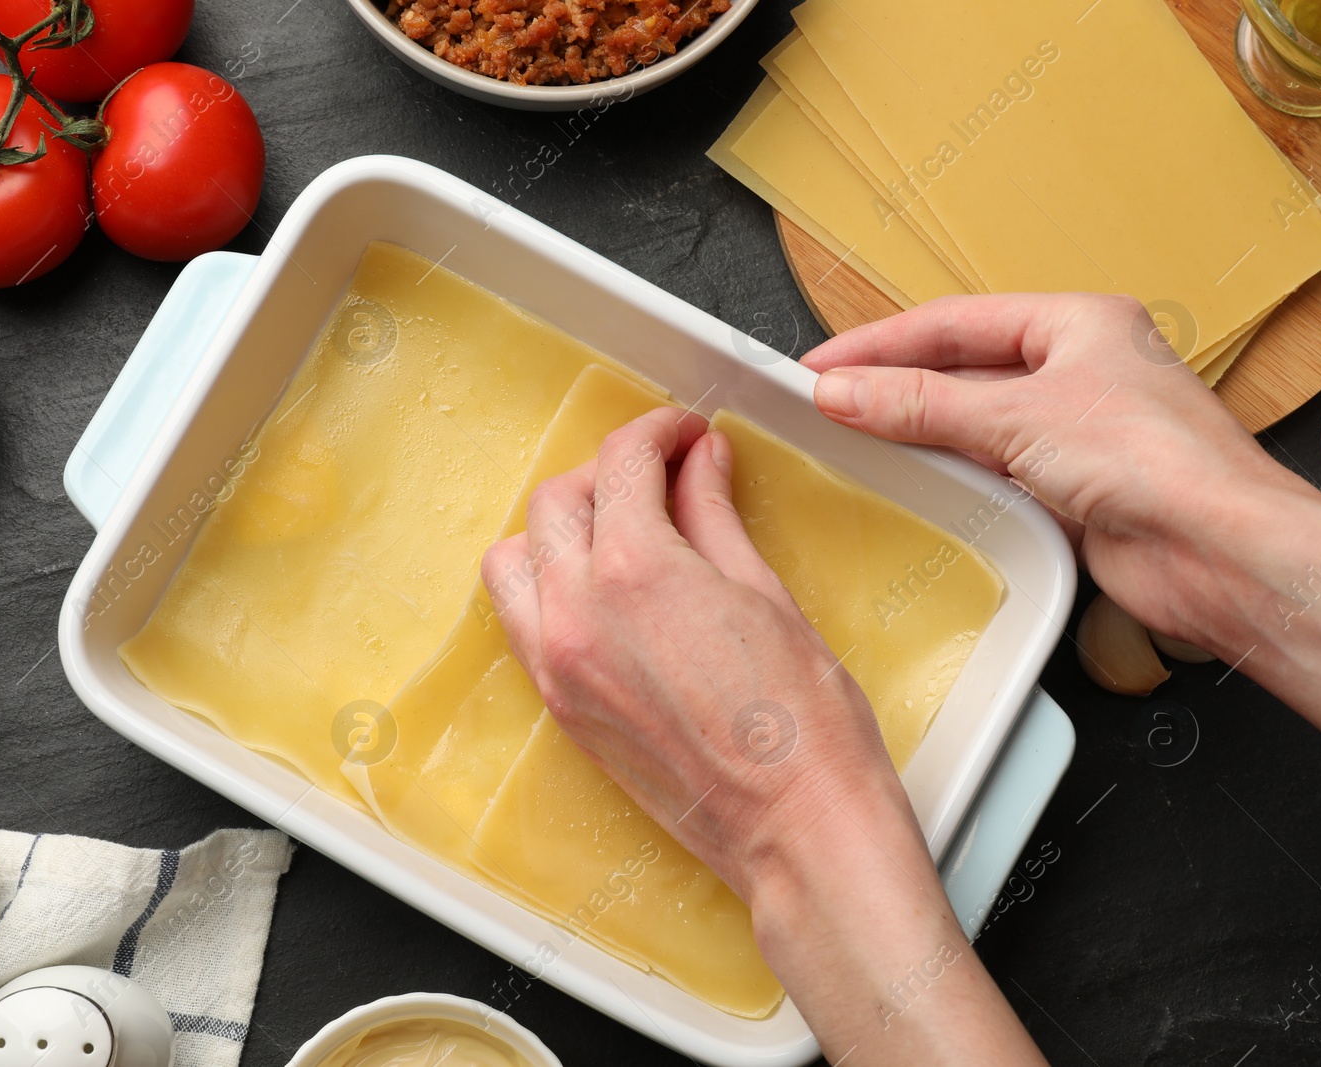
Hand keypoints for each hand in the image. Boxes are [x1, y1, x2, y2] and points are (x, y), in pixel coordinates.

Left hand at [483, 405, 1047, 1062]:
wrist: (795, 828)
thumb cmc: (803, 726)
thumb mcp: (764, 593)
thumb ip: (714, 516)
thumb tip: (699, 464)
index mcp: (636, 570)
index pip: (621, 461)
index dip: (658, 431)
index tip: (683, 434)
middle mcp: (578, 612)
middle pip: (559, 500)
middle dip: (609, 474)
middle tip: (663, 477)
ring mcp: (558, 663)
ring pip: (518, 558)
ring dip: (561, 529)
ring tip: (620, 533)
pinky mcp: (559, 706)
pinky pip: (520, 621)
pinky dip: (545, 587)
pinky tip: (599, 591)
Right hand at [805, 293, 1320, 756]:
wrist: (1218, 553)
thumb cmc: (1158, 463)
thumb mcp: (1018, 417)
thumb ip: (922, 405)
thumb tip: (846, 391)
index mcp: (1079, 323)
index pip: (954, 322)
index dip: (880, 342)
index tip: (822, 364)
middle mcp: (1079, 371)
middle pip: (962, 370)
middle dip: (894, 384)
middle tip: (827, 400)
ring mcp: (1076, 433)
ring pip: (974, 423)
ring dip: (918, 431)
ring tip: (853, 439)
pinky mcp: (1071, 491)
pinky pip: (990, 473)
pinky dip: (948, 476)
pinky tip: (910, 483)